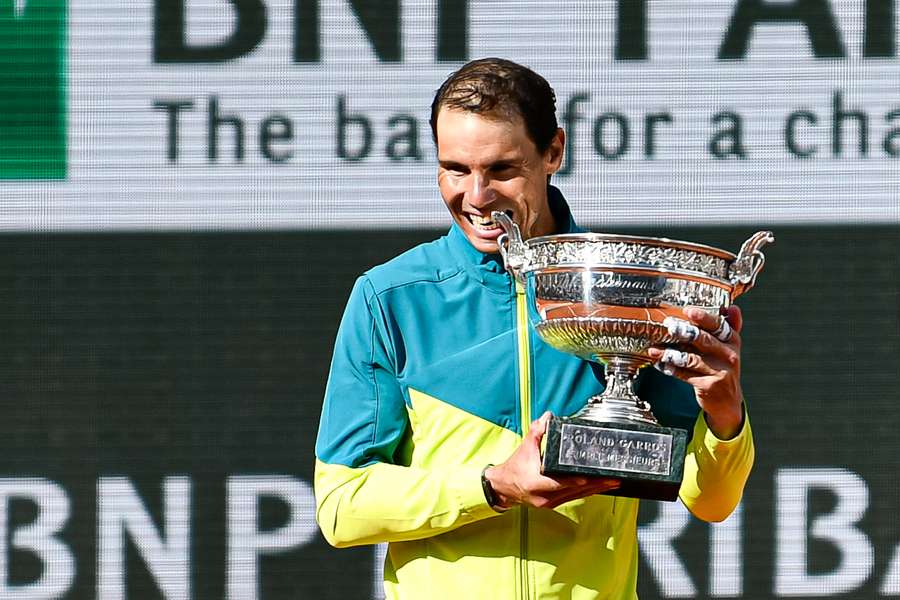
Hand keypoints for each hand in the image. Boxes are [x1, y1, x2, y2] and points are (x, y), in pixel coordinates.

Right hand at [484, 412, 619, 509]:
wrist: (504, 487)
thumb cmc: (515, 467)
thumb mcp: (525, 446)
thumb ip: (537, 431)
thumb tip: (548, 417)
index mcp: (536, 482)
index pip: (559, 482)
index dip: (575, 480)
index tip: (590, 477)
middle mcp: (544, 496)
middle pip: (574, 490)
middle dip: (595, 484)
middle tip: (612, 478)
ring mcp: (550, 502)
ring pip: (577, 496)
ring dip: (595, 489)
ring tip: (612, 482)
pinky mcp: (553, 504)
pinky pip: (573, 498)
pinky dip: (586, 492)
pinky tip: (598, 487)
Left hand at [647, 306, 744, 439]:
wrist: (728, 401)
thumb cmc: (723, 368)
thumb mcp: (730, 348)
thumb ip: (731, 327)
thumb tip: (732, 307)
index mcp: (733, 342)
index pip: (719, 326)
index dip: (703, 317)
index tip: (687, 311)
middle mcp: (729, 356)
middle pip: (704, 340)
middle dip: (684, 332)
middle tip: (668, 326)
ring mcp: (719, 372)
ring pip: (690, 358)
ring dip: (669, 353)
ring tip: (654, 349)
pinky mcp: (708, 386)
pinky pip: (684, 374)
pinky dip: (670, 368)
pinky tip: (659, 363)